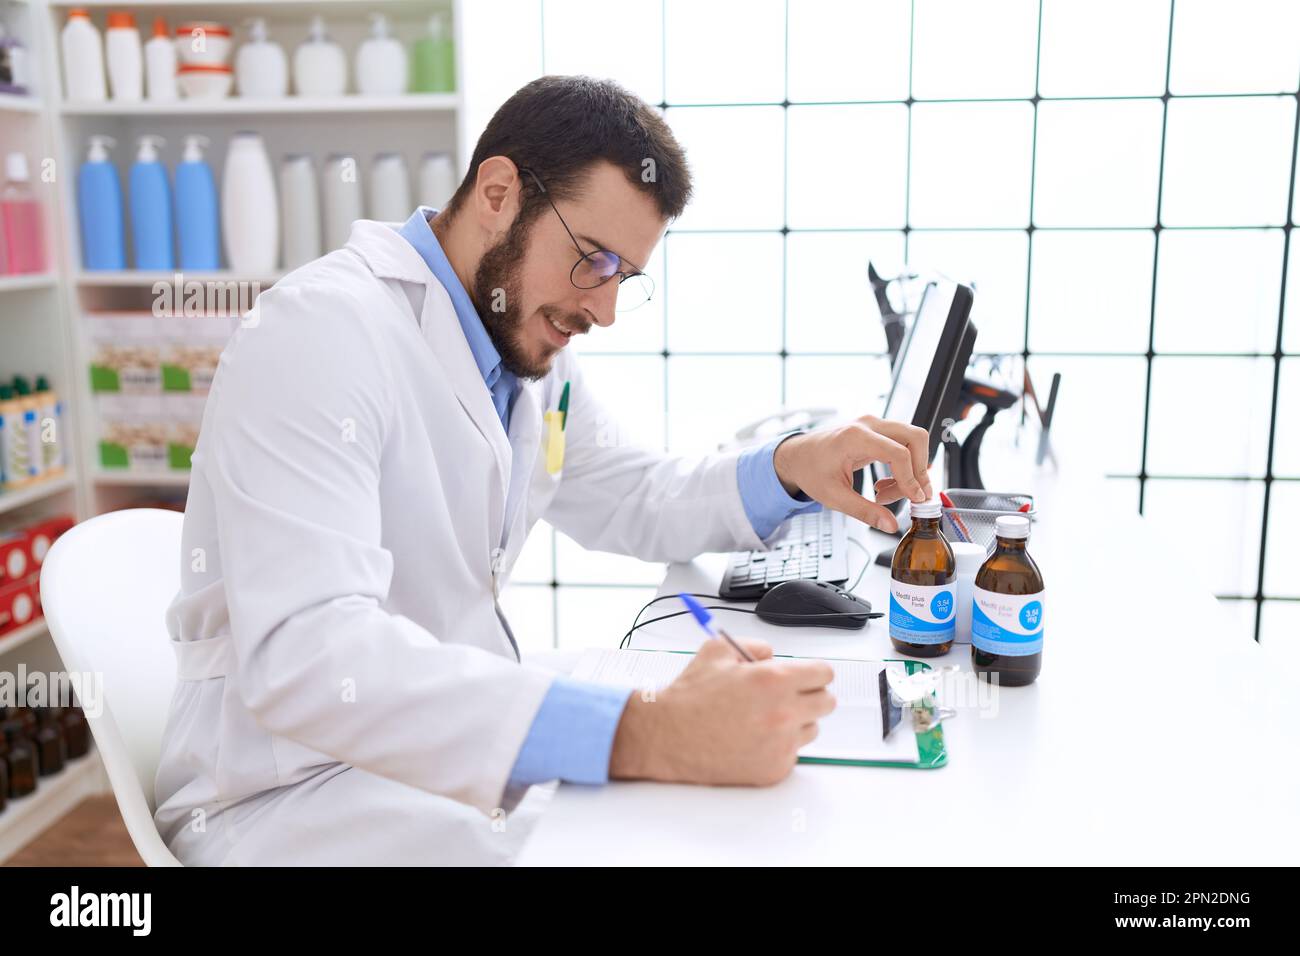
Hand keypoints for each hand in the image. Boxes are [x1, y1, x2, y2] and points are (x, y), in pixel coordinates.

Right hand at [609, 637, 835, 785]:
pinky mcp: (774, 769)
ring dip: (796, 722)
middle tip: (790, 696)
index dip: (813, 672)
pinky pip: (793, 753)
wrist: (667, 736)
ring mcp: (780, 744)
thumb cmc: (690, 697)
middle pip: (827, 702)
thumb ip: (754, 646)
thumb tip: (773, 655)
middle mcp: (782, 713)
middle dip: (810, 695)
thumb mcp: (717, 650)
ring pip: (811, 729)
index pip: (824, 674)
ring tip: (763, 719)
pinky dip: (779, 746)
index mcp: (774, 680)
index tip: (807, 676)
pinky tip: (753, 738)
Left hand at [771, 415, 933, 532]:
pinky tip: (885, 485)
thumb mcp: (834, 497)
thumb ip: (864, 511)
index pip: (898, 453)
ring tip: (888, 493)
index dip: (911, 478)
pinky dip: (903, 465)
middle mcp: (868, 425)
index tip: (915, 499)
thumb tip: (890, 525)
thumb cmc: (810, 470)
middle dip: (920, 469)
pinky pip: (902, 444)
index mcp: (855, 437)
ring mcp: (873, 425)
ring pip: (913, 440)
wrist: (797, 456)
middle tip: (912, 495)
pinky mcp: (876, 431)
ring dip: (912, 469)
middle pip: (915, 438)